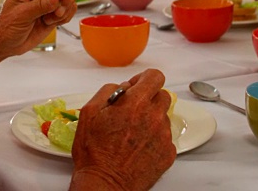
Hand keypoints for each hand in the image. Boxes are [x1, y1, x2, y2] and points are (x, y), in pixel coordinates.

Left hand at [0, 0, 76, 54]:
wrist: (6, 44)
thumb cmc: (6, 27)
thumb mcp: (21, 15)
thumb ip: (39, 5)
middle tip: (59, 11)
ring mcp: (48, 3)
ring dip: (64, 10)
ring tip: (50, 19)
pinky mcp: (53, 14)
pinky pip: (68, 11)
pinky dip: (65, 17)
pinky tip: (51, 22)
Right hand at [70, 69, 175, 190]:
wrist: (105, 183)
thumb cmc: (94, 152)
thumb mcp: (89, 112)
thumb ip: (108, 91)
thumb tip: (122, 87)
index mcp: (135, 104)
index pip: (155, 76)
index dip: (143, 80)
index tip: (136, 87)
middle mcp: (154, 117)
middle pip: (162, 95)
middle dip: (148, 99)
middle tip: (132, 111)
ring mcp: (163, 136)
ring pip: (163, 117)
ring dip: (150, 119)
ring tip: (132, 133)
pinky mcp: (168, 153)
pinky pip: (165, 137)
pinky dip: (154, 138)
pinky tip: (138, 146)